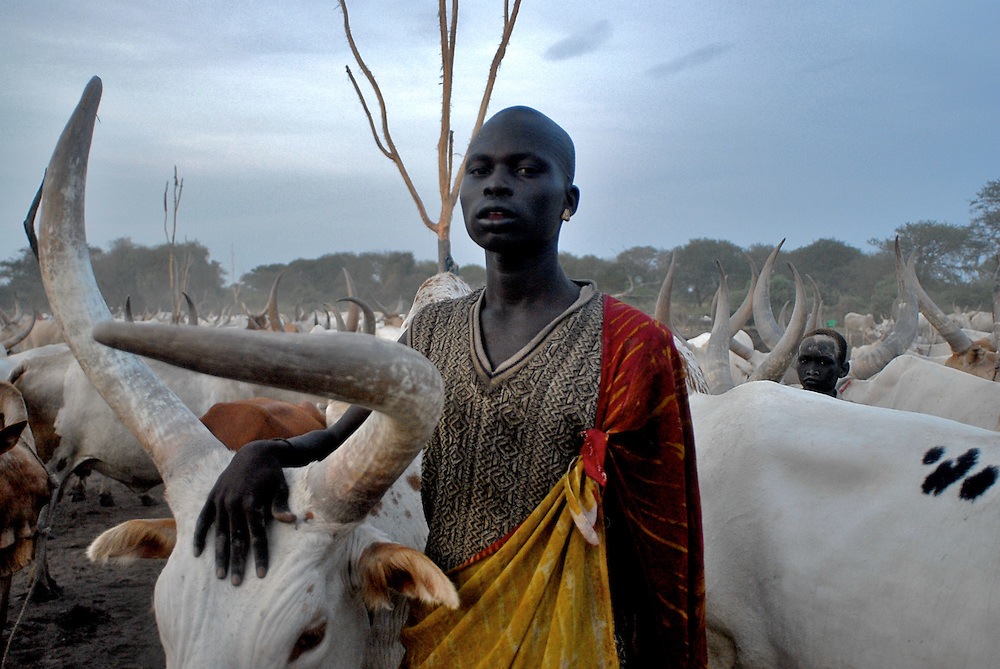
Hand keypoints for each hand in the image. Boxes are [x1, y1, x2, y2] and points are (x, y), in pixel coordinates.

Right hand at [192, 439, 296, 584]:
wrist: (255, 452)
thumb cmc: (273, 473)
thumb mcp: (281, 486)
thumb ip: (281, 505)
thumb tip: (291, 520)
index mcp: (252, 503)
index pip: (256, 536)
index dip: (260, 556)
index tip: (261, 575)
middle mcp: (233, 504)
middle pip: (236, 540)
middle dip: (237, 563)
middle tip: (236, 584)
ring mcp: (220, 501)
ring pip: (219, 534)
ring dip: (219, 556)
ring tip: (220, 576)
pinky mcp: (212, 498)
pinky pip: (203, 521)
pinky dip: (200, 537)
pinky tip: (197, 554)